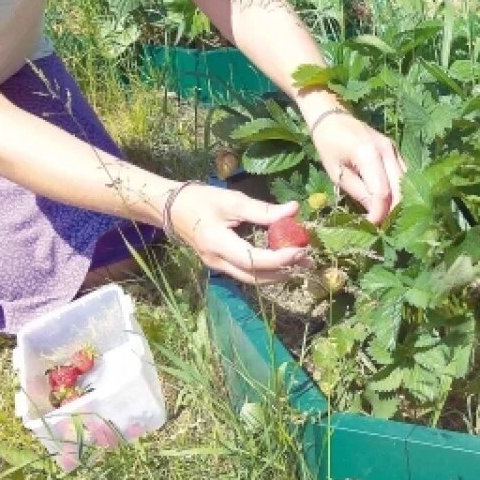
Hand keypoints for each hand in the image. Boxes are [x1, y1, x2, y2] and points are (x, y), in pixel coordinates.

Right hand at [167, 184, 311, 284]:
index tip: (301, 249)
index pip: (254, 259)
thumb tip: (294, 209)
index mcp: (218, 244)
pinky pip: (246, 273)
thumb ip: (263, 209)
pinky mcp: (220, 264)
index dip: (280, 258)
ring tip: (302, 263)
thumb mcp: (233, 201)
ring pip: (252, 279)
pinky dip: (267, 269)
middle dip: (284, 270)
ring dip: (278, 273)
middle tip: (308, 259)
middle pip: (255, 276)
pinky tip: (282, 261)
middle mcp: (217, 261)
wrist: (171, 208)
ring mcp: (217, 266)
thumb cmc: (201, 200)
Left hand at [309, 109, 405, 223]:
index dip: (379, 213)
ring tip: (389, 218)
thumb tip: (374, 216)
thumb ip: (358, 192)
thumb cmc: (329, 145)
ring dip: (399, 202)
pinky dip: (400, 190)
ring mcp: (394, 149)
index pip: (382, 192)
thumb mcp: (337, 173)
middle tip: (383, 227)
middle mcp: (387, 151)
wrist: (333, 117)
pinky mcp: (396, 151)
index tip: (372, 227)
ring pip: (406, 183)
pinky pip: (404, 175)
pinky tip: (393, 203)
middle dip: (393, 211)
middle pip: (400, 189)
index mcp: (369, 154)